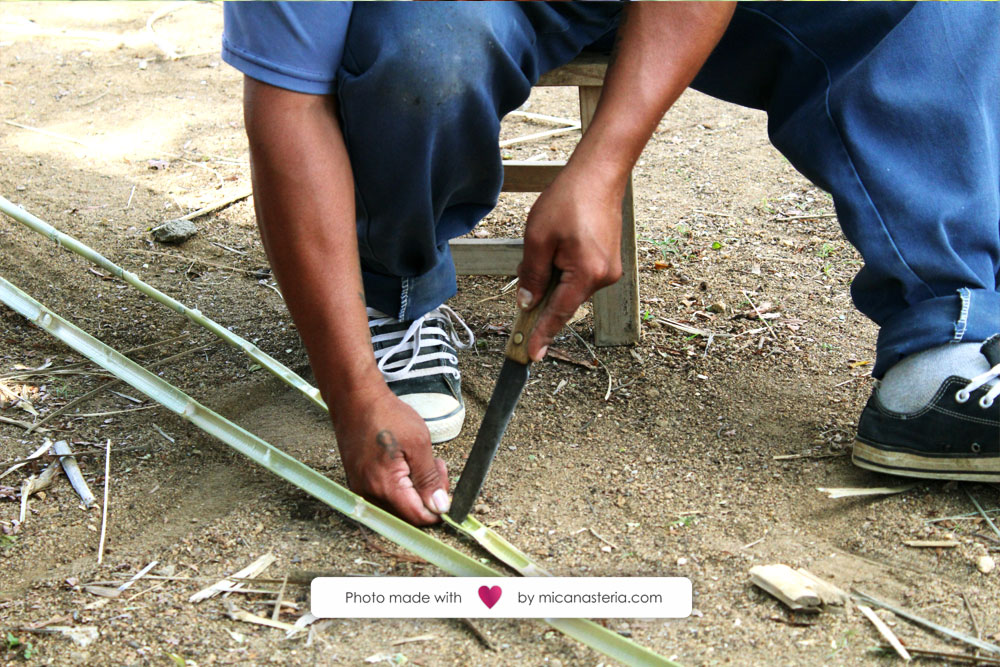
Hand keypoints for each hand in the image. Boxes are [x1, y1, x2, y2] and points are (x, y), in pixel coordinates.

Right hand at [332, 386, 449, 525]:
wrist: (355, 398)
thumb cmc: (385, 415)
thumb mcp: (418, 444)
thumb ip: (430, 479)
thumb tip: (440, 506)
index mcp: (385, 486)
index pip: (417, 517)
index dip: (437, 508)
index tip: (446, 488)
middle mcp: (368, 493)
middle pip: (407, 513)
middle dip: (427, 495)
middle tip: (436, 467)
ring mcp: (360, 487)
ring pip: (396, 504)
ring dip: (414, 489)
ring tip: (421, 461)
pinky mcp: (358, 479)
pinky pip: (384, 493)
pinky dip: (400, 483)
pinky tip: (406, 462)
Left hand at [516, 166, 623, 360]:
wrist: (598, 174)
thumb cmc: (569, 200)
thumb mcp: (538, 239)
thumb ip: (531, 275)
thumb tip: (527, 302)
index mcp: (587, 274)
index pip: (559, 314)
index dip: (542, 335)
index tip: (531, 355)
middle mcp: (604, 278)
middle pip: (564, 302)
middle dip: (542, 296)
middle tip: (525, 280)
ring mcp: (610, 270)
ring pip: (571, 289)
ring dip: (553, 280)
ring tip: (546, 247)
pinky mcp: (608, 261)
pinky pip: (579, 277)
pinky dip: (563, 272)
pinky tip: (557, 247)